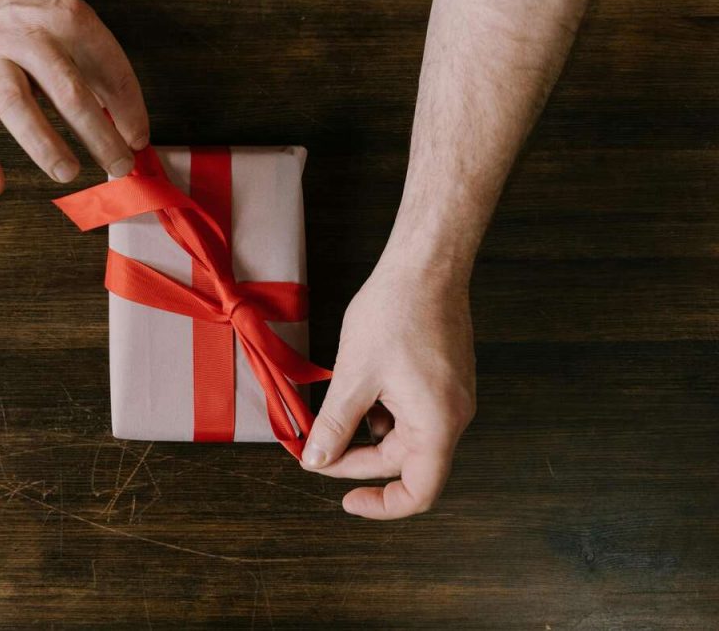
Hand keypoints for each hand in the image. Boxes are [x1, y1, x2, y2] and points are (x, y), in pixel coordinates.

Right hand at [0, 0, 148, 196]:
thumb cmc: (32, 15)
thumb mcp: (73, 23)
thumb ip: (102, 72)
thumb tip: (132, 132)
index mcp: (65, 18)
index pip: (107, 66)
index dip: (129, 107)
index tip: (139, 140)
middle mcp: (26, 36)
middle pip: (67, 90)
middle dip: (98, 133)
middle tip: (119, 166)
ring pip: (17, 106)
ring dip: (44, 145)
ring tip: (69, 173)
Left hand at [300, 256, 475, 519]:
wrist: (426, 265)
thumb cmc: (396, 312)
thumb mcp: (354, 375)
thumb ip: (334, 424)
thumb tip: (316, 460)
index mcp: (437, 424)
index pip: (418, 491)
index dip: (381, 504)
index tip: (346, 499)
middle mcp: (453, 416)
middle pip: (404, 462)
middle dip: (357, 458)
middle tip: (316, 446)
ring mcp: (452, 397)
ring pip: (405, 435)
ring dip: (366, 432)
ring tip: (334, 409)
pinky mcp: (444, 379)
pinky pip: (411, 412)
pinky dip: (380, 410)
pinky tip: (357, 388)